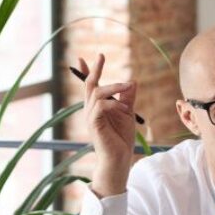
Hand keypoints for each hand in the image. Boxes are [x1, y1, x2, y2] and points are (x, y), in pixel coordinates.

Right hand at [82, 54, 137, 197]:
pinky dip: (112, 103)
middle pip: (90, 85)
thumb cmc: (121, 139)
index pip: (90, 86)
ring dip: (113, 87)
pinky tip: (123, 107)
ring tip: (127, 87)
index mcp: (97, 107)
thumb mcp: (128, 113)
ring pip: (96, 93)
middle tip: (101, 56)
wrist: (119, 159)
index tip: (82, 58)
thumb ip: (128, 98)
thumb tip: (133, 81)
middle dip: (94, 69)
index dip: (86, 72)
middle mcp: (91, 110)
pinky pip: (100, 106)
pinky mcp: (95, 125)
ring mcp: (91, 117)